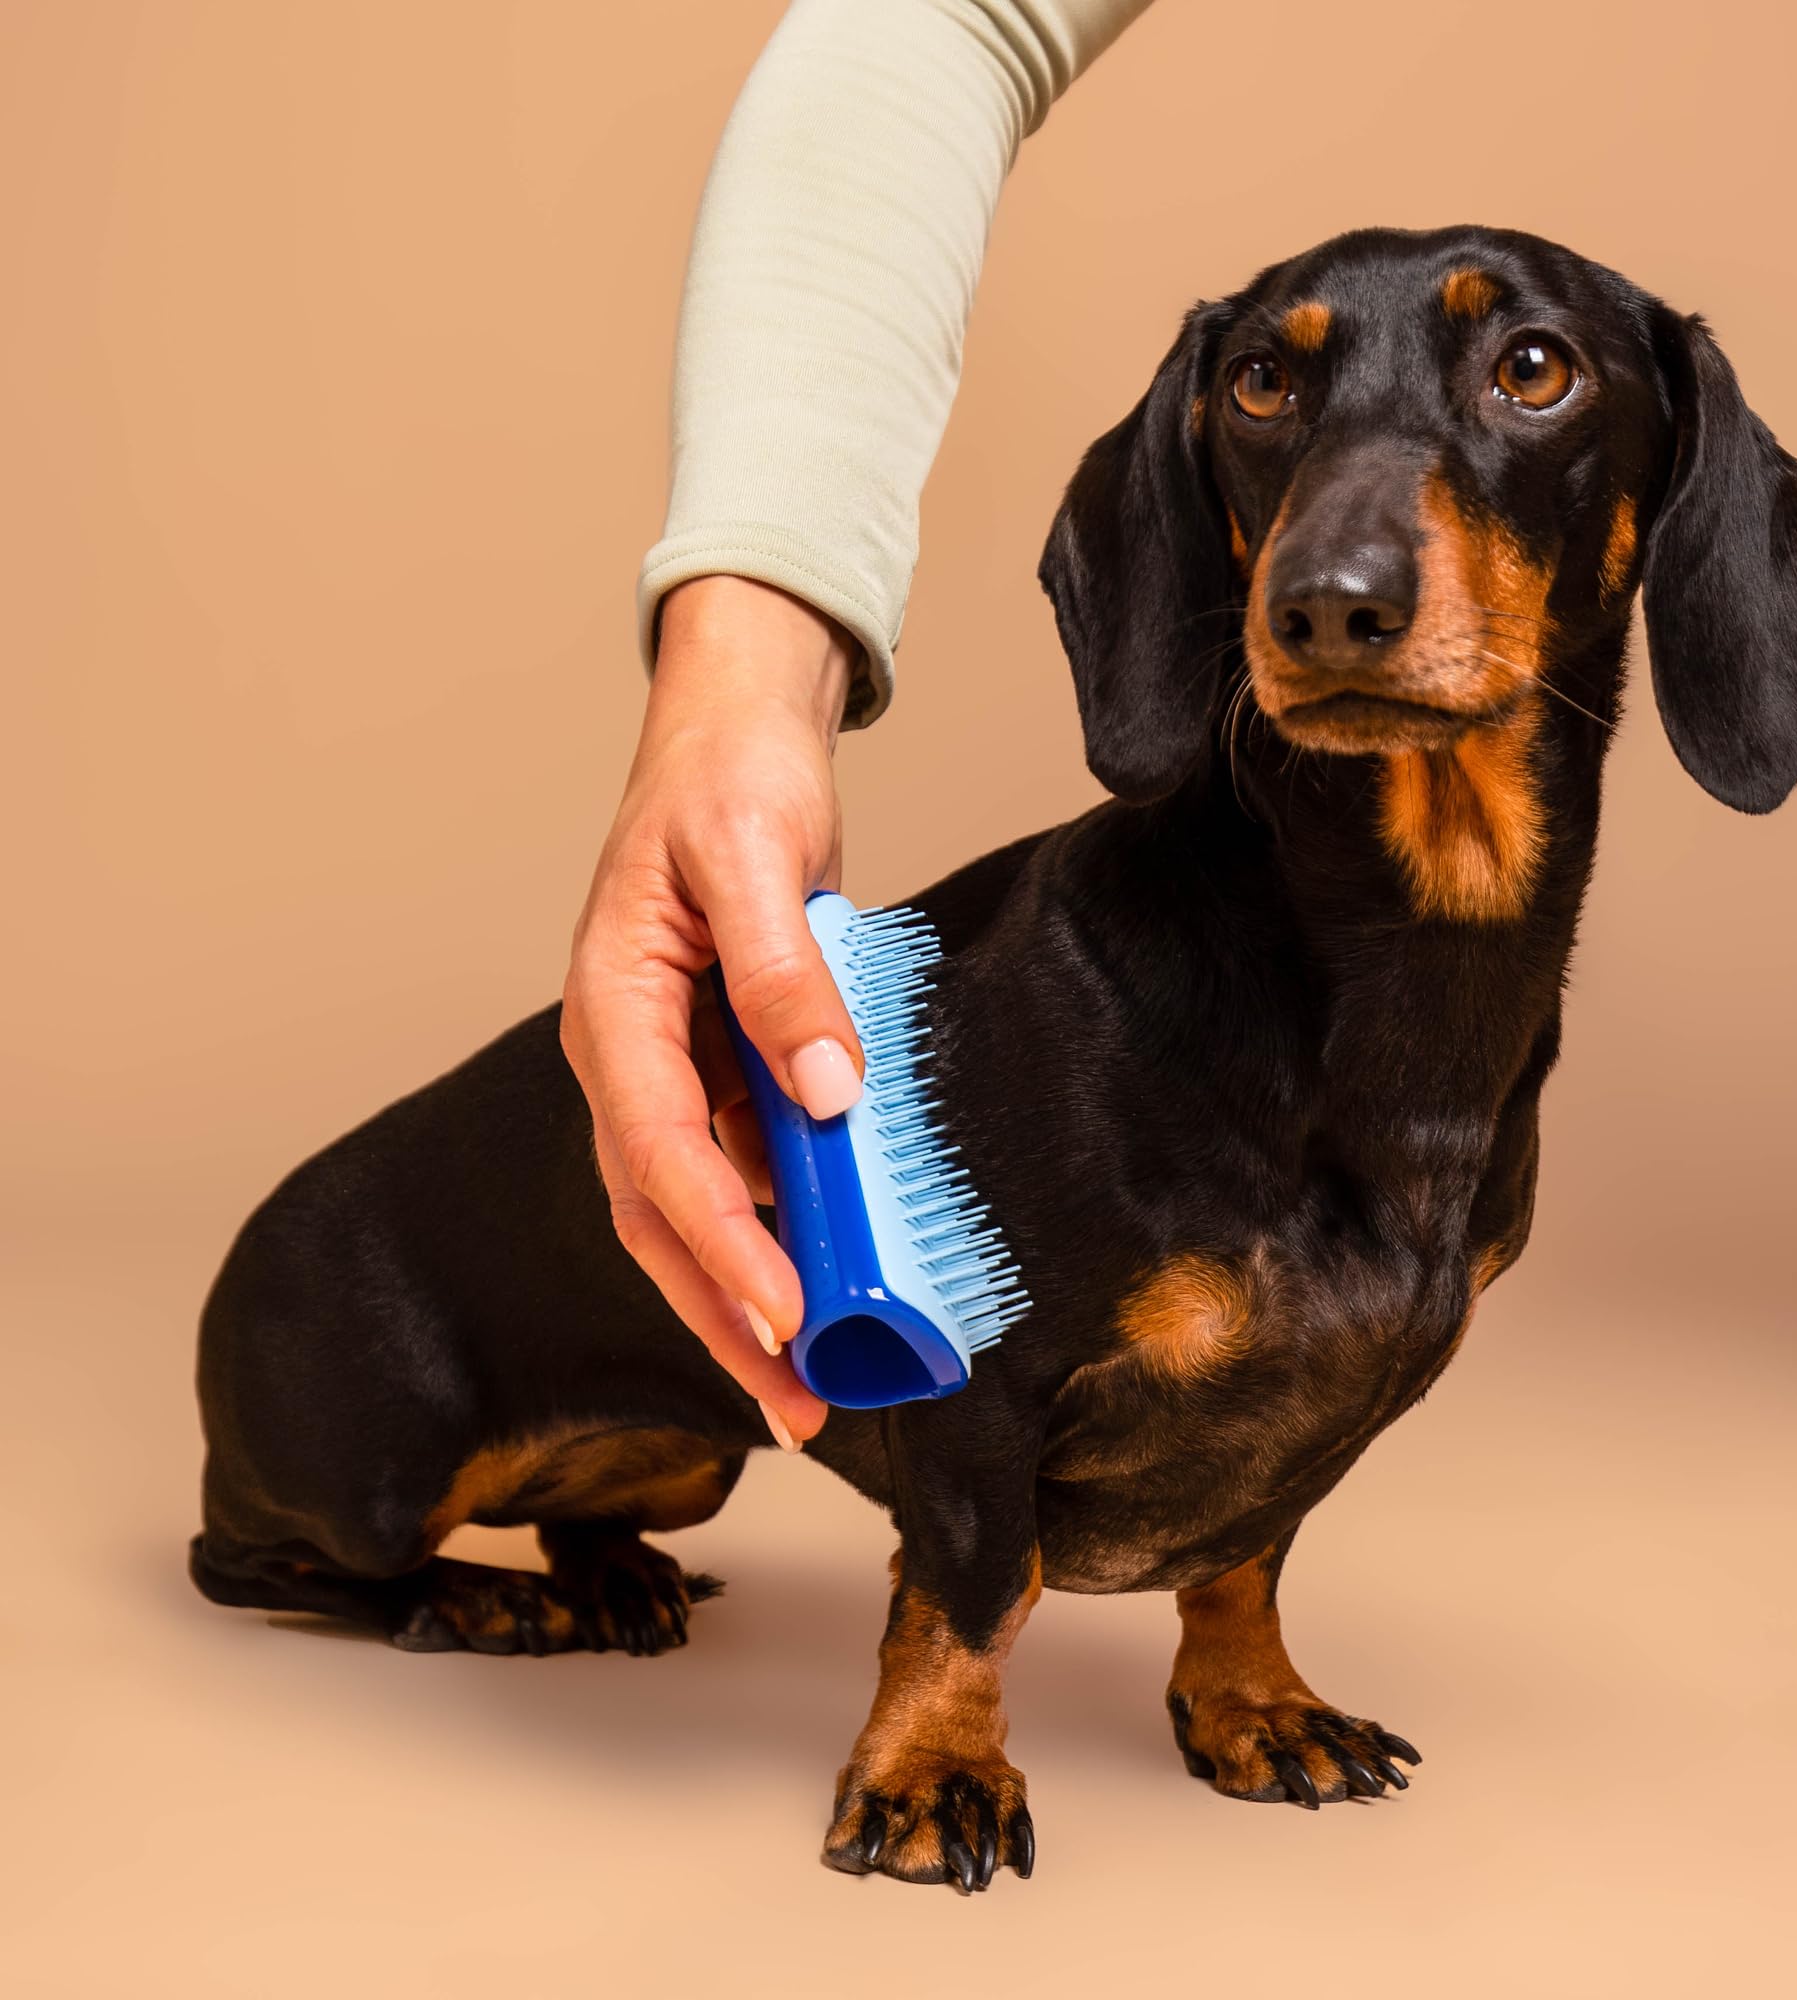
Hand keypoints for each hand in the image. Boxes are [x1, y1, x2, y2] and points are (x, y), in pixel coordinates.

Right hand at [562, 576, 865, 1449]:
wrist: (736, 738)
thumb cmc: (730, 781)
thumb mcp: (756, 856)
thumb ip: (782, 974)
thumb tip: (826, 1090)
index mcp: (612, 1008)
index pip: (657, 1149)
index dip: (719, 1241)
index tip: (785, 1315)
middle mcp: (629, 1055)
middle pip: (662, 1214)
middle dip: (724, 1314)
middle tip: (798, 1400)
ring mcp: (672, 1068)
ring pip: (697, 1207)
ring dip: (750, 1291)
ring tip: (818, 1373)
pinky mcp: (721, 1068)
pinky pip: (744, 1167)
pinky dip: (784, 1225)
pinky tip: (834, 1272)